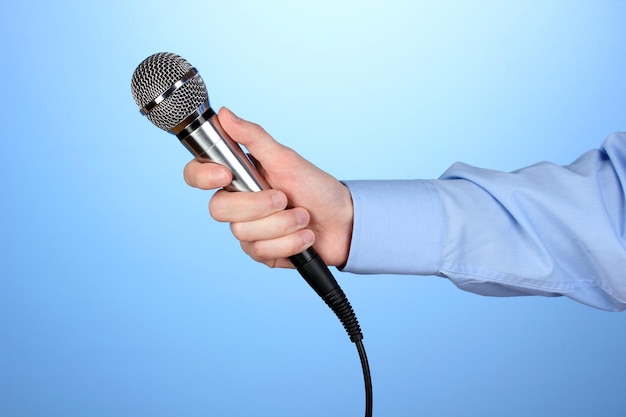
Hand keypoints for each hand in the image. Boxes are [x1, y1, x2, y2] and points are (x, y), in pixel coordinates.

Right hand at [183, 107, 353, 268]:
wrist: (344, 222)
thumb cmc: (315, 187)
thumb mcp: (286, 158)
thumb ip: (253, 137)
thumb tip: (225, 114)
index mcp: (239, 177)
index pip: (198, 174)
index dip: (203, 175)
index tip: (225, 175)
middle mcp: (238, 204)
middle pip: (218, 209)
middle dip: (258, 205)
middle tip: (285, 198)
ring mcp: (247, 230)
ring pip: (243, 232)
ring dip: (282, 224)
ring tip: (303, 217)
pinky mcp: (261, 252)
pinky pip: (260, 250)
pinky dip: (289, 242)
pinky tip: (305, 237)